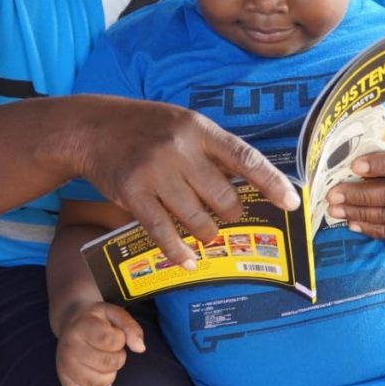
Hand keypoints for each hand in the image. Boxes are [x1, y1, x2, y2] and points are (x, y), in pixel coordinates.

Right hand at [55, 302, 145, 385]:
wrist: (72, 322)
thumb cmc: (97, 319)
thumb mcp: (115, 313)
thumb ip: (131, 327)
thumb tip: (140, 348)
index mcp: (82, 325)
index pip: (109, 341)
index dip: (120, 340)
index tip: (115, 334)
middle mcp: (69, 346)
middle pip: (106, 363)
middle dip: (118, 358)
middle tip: (112, 350)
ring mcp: (64, 365)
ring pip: (96, 382)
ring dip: (109, 375)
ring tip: (105, 362)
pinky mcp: (64, 380)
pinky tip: (97, 374)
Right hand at [84, 97, 298, 267]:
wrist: (93, 128)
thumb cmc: (148, 128)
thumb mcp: (184, 124)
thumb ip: (212, 150)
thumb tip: (248, 184)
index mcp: (199, 129)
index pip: (245, 158)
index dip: (272, 183)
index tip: (291, 203)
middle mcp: (179, 149)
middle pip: (222, 196)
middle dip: (231, 213)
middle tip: (227, 216)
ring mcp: (155, 172)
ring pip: (196, 218)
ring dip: (207, 234)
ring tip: (207, 235)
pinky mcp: (132, 193)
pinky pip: (162, 231)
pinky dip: (178, 251)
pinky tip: (187, 261)